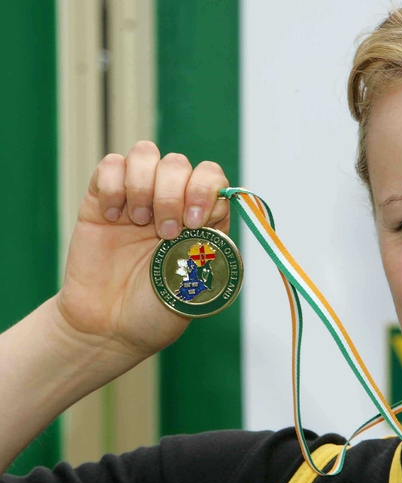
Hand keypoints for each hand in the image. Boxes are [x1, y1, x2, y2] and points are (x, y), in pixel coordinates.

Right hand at [55, 141, 229, 374]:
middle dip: (173, 194)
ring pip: (147, 154)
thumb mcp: (197, 285)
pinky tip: (113, 217)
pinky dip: (113, 185)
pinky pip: (110, 165)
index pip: (212, 178)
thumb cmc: (157, 310)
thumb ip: (210, 247)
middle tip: (165, 232)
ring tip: (138, 222)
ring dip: (144, 185)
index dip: (205, 190)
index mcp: (202, 220)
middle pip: (180, 163)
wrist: (109, 328)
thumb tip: (217, 208)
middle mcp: (173, 202)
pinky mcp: (103, 199)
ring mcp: (138, 198)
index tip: (194, 221)